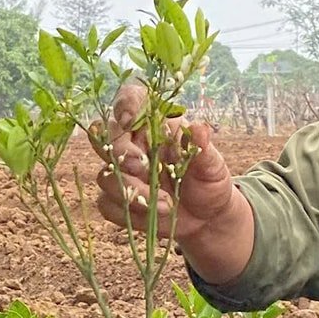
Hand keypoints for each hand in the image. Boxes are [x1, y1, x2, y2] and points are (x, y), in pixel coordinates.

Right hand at [91, 84, 242, 249]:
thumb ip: (203, 148)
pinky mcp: (117, 201)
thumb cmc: (209, 182)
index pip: (131, 100)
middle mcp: (133, 145)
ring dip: (131, 192)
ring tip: (165, 205)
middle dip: (121, 153)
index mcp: (155, 125)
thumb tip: (199, 129)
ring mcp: (121, 173)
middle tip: (142, 168)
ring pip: (104, 175)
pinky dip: (127, 213)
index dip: (125, 105)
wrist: (207, 218)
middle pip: (105, 136)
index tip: (130, 122)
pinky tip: (152, 217)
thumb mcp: (213, 165)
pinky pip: (106, 204)